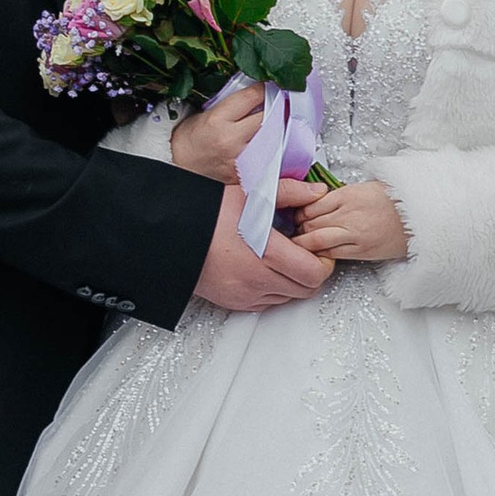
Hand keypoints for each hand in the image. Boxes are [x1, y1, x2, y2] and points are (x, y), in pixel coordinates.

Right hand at [171, 85, 264, 181]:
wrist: (180, 167)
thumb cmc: (190, 139)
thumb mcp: (205, 114)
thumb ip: (231, 104)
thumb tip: (254, 94)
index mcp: (218, 120)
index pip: (250, 97)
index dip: (262, 89)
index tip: (266, 86)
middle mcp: (231, 139)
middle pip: (266, 116)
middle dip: (271, 107)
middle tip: (273, 103)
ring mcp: (240, 158)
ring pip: (271, 137)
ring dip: (273, 128)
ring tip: (271, 122)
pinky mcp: (244, 173)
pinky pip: (265, 155)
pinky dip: (267, 146)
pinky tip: (263, 141)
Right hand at [191, 183, 332, 311]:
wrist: (172, 236)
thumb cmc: (207, 215)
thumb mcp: (252, 195)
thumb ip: (289, 193)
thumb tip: (316, 192)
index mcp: (265, 253)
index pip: (314, 273)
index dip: (322, 261)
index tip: (316, 247)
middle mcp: (257, 280)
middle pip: (306, 289)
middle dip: (310, 271)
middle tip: (302, 251)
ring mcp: (245, 295)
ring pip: (288, 297)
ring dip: (292, 281)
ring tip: (280, 258)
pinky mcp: (234, 302)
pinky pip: (267, 303)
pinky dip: (273, 289)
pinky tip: (263, 267)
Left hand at [278, 175, 409, 263]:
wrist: (423, 216)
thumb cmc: (399, 200)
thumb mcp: (368, 187)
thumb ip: (343, 194)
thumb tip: (320, 200)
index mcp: (349, 194)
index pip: (311, 204)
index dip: (300, 211)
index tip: (298, 214)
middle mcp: (348, 213)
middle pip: (309, 222)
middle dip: (299, 228)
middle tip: (297, 230)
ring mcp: (354, 234)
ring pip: (315, 239)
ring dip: (305, 242)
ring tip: (302, 244)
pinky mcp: (361, 250)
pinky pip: (332, 253)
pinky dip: (320, 253)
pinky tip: (318, 253)